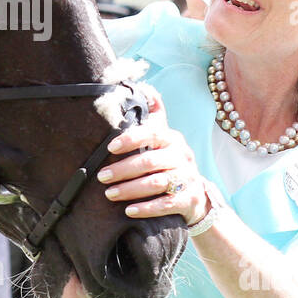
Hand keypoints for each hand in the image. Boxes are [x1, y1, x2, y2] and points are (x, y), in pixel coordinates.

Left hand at [95, 86, 209, 224]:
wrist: (196, 194)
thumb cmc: (169, 161)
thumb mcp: (164, 137)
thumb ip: (153, 115)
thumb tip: (143, 86)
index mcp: (172, 138)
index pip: (152, 133)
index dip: (131, 139)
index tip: (110, 147)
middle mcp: (182, 156)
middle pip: (150, 161)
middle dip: (123, 169)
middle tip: (101, 176)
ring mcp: (187, 178)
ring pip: (157, 183)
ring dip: (130, 189)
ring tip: (109, 194)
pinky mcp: (189, 200)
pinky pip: (166, 204)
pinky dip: (147, 208)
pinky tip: (129, 211)